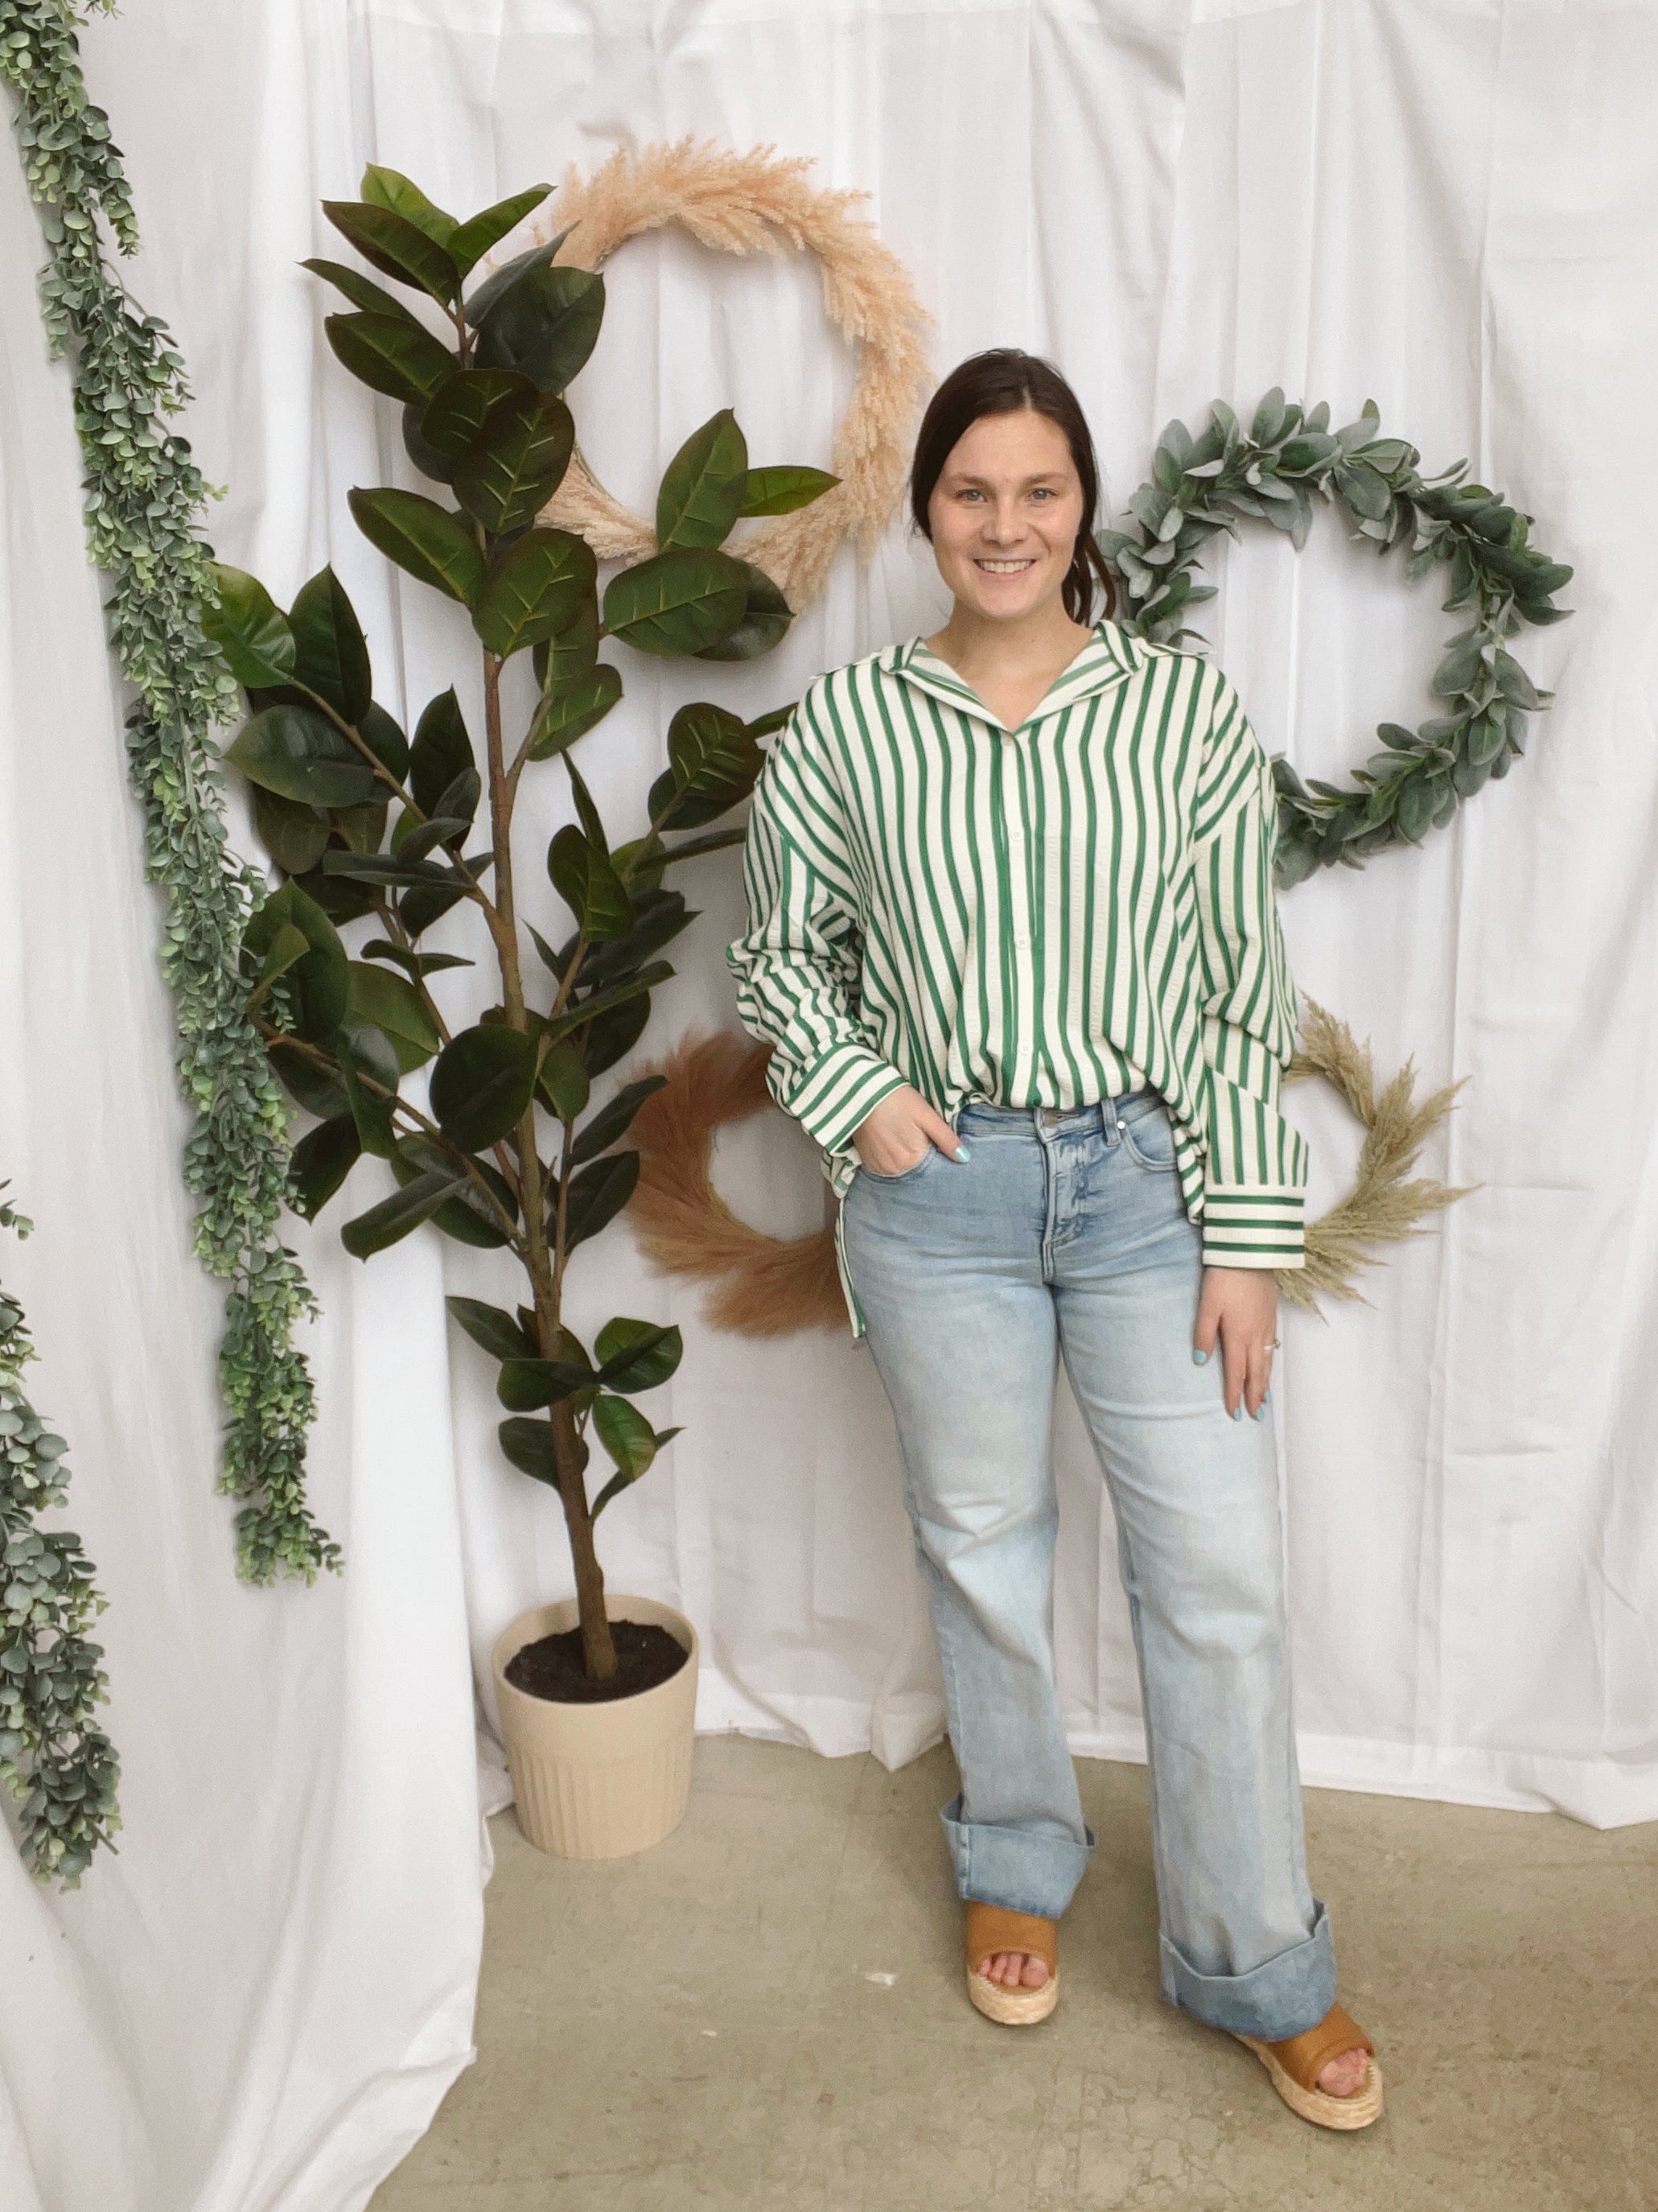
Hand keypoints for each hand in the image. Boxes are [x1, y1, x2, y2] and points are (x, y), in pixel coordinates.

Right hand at [853, 1085, 966, 1175]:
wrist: (862, 1091)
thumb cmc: (897, 1099)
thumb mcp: (926, 1115)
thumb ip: (946, 1139)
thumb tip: (964, 1159)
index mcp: (911, 1160)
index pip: (933, 1166)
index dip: (936, 1152)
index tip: (932, 1137)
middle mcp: (893, 1169)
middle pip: (916, 1168)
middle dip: (921, 1154)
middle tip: (916, 1132)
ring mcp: (878, 1167)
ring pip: (901, 1168)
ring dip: (905, 1157)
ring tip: (903, 1134)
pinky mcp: (866, 1162)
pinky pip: (886, 1166)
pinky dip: (891, 1156)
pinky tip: (891, 1139)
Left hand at [1193, 1267, 1278, 1418]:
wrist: (1251, 1253)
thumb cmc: (1224, 1278)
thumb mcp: (1207, 1306)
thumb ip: (1203, 1334)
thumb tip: (1201, 1362)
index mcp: (1237, 1336)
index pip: (1235, 1373)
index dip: (1234, 1394)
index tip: (1234, 1414)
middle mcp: (1255, 1335)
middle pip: (1256, 1372)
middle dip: (1255, 1395)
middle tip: (1255, 1416)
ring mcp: (1266, 1325)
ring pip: (1267, 1361)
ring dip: (1265, 1382)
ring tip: (1265, 1399)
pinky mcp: (1271, 1314)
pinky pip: (1273, 1347)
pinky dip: (1271, 1363)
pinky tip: (1269, 1365)